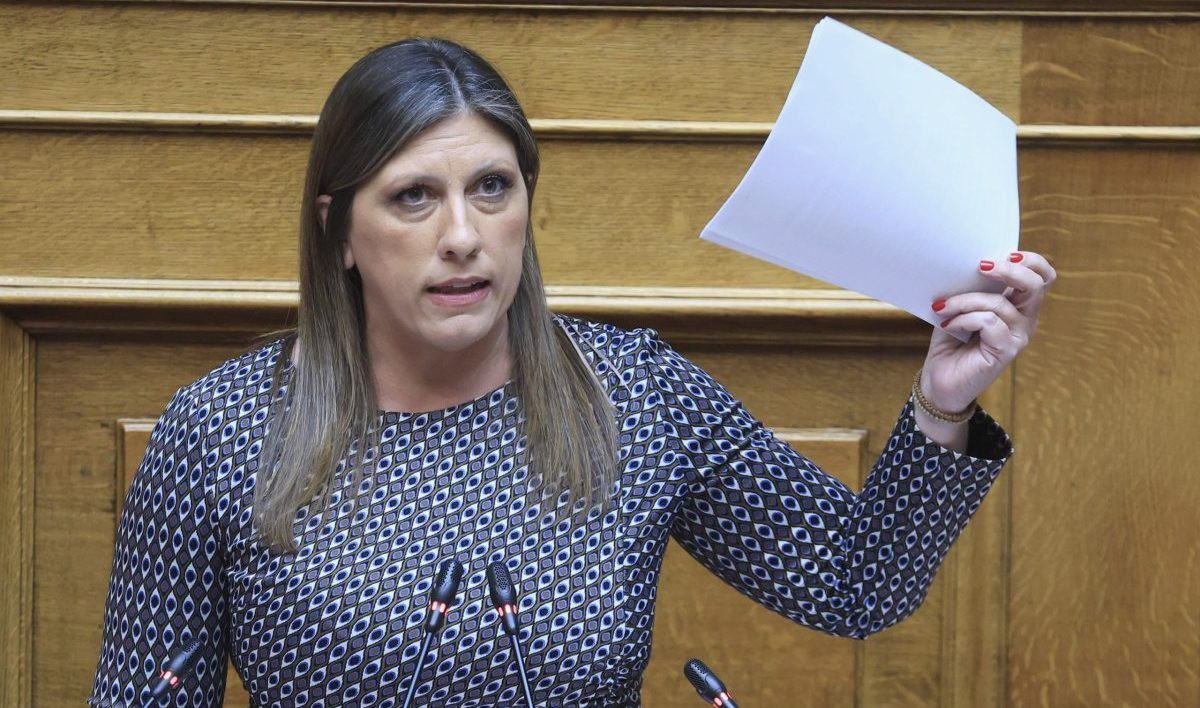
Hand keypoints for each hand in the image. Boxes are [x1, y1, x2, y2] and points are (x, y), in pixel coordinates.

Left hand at [921, 251, 1055, 412]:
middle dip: (1008, 270)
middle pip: (1036, 285)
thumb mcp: (961, 306)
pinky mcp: (1005, 352)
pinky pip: (989, 322)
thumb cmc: (951, 341)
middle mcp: (1025, 320)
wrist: (939, 381)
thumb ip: (972, 286)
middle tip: (981, 266)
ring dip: (965, 301)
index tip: (1003, 254)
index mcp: (1019, 305)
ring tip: (943, 308)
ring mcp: (1018, 337)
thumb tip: (968, 263)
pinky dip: (964, 318)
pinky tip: (949, 326)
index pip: (1043, 277)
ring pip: (999, 304)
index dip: (1031, 260)